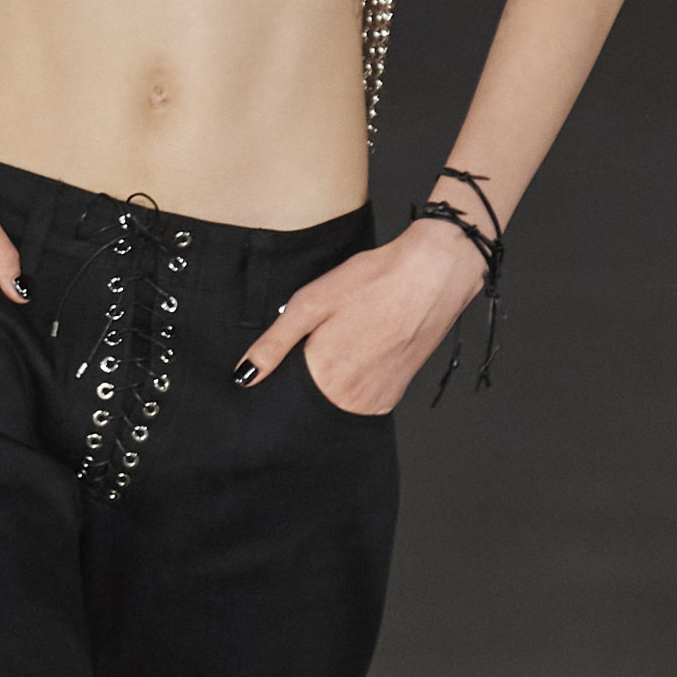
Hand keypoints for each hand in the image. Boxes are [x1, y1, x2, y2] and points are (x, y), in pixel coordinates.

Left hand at [234, 219, 484, 413]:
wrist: (432, 275)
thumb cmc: (373, 282)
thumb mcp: (311, 303)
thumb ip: (274, 344)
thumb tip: (243, 375)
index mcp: (328, 379)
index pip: (287, 398)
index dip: (279, 378)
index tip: (282, 360)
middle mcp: (355, 401)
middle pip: (313, 401)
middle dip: (305, 378)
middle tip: (318, 340)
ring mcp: (379, 401)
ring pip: (338, 400)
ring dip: (332, 379)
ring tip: (343, 338)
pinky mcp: (396, 393)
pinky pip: (363, 397)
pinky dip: (354, 379)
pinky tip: (359, 346)